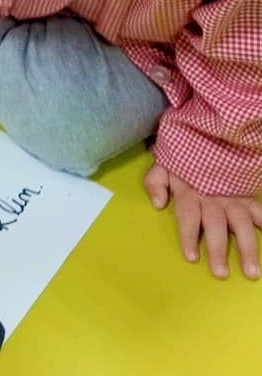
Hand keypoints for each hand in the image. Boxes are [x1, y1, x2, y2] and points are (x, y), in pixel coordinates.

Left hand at [144, 162, 261, 279]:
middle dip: (218, 249)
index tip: (191, 257)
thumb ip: (155, 182)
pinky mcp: (246, 195)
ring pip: (241, 224)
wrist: (205, 134)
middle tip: (221, 273)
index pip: (188, 216)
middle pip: (215, 225)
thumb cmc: (183, 159)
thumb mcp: (162, 166)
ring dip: (247, 248)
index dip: (189, 236)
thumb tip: (158, 203)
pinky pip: (259, 210)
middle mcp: (212, 197)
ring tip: (252, 271)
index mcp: (190, 192)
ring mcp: (232, 197)